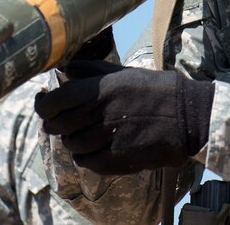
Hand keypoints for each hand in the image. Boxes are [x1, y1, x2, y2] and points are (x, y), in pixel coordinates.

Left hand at [34, 60, 214, 174]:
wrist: (188, 116)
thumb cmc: (156, 90)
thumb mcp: (123, 73)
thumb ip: (92, 70)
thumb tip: (65, 67)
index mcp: (100, 89)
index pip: (54, 101)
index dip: (42, 104)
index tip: (42, 101)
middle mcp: (101, 113)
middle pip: (59, 124)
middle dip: (54, 123)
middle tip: (58, 120)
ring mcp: (108, 138)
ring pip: (72, 144)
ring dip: (72, 139)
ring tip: (82, 133)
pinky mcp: (118, 159)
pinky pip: (87, 162)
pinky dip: (85, 157)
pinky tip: (93, 149)